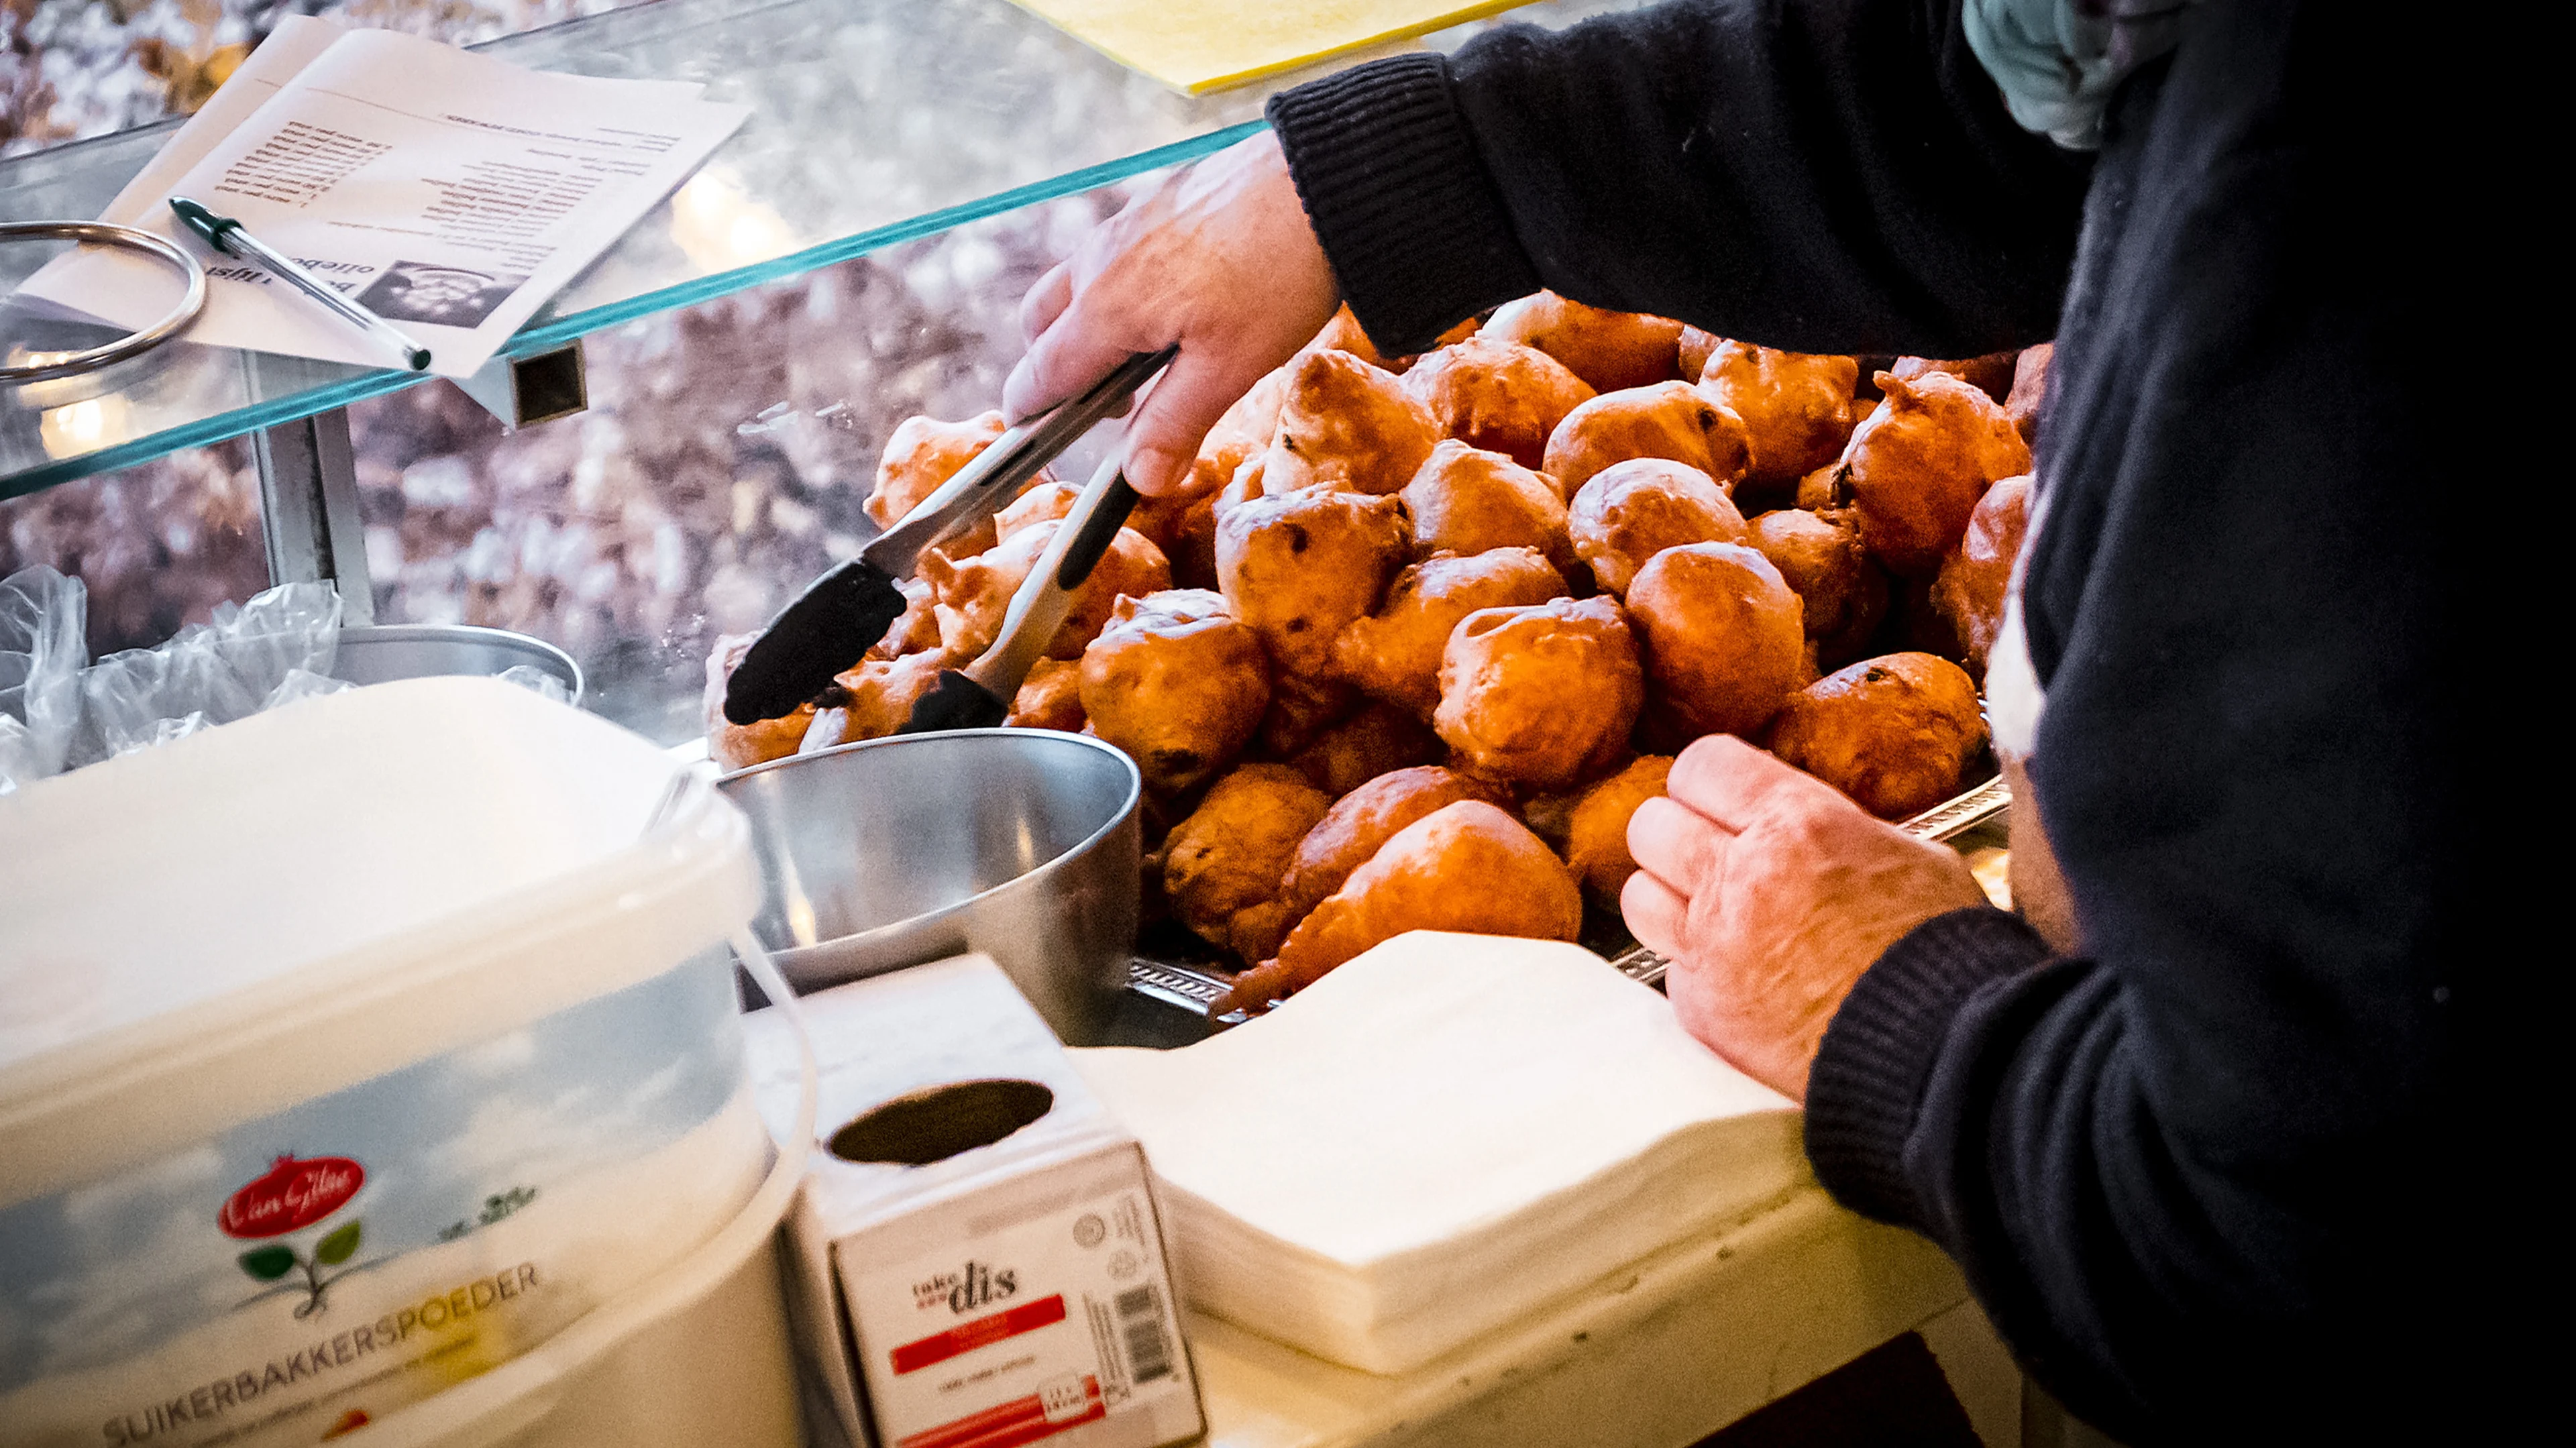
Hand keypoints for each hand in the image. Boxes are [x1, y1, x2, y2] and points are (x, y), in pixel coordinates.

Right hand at [1004, 131, 1339, 497]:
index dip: (1031, 414)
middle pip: (1040, 327)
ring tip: (1150, 357)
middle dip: (1054, 373)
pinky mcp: (1154, 205)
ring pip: (1074, 286)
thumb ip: (1175, 424)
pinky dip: (1119, 291)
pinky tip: (1178, 305)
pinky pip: (1110, 256)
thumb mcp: (1229, 367)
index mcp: (1106, 309)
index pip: (1039, 375)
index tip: (1035, 441)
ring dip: (1087, 329)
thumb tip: (1140, 480)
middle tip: (1110, 409)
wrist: (1320, 181)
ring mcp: (1124, 226)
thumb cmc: (1277, 272)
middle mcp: (1099, 262)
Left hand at [1622, 736, 1987, 1100]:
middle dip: (1678, 834)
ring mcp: (1714, 948)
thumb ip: (1838, 827)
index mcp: (1796, 824)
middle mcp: (1741, 879)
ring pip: (1638, 897)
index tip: (1725, 797)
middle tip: (1713, 854)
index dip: (1711, 781)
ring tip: (1712, 912)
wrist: (1944, 1055)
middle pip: (1650, 826)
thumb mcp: (1910, 855)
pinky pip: (1670, 970)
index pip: (1701, 764)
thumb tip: (1806, 821)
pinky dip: (1696, 970)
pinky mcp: (1705, 1010)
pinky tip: (1742, 976)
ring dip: (1668, 898)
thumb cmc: (1943, 953)